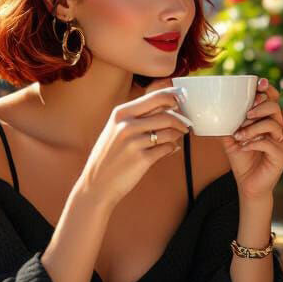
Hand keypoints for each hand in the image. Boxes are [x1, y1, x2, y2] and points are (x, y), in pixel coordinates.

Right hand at [80, 82, 191, 206]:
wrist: (96, 184)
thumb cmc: (108, 156)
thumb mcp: (115, 129)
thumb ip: (137, 117)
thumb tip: (167, 107)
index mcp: (121, 113)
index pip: (156, 97)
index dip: (174, 98)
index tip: (182, 102)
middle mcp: (127, 125)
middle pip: (167, 114)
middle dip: (181, 120)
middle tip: (185, 124)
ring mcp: (135, 142)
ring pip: (170, 132)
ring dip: (178, 135)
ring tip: (175, 138)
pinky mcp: (143, 159)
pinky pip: (168, 148)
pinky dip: (172, 148)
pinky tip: (169, 149)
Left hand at [223, 78, 282, 199]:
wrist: (248, 185)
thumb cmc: (242, 161)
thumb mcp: (232, 139)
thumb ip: (229, 124)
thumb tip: (216, 109)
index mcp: (270, 122)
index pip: (274, 100)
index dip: (269, 90)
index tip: (259, 83)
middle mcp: (280, 130)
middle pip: (275, 108)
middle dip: (259, 108)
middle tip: (246, 114)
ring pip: (272, 125)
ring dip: (253, 128)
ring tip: (240, 136)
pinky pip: (269, 143)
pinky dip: (254, 143)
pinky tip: (244, 147)